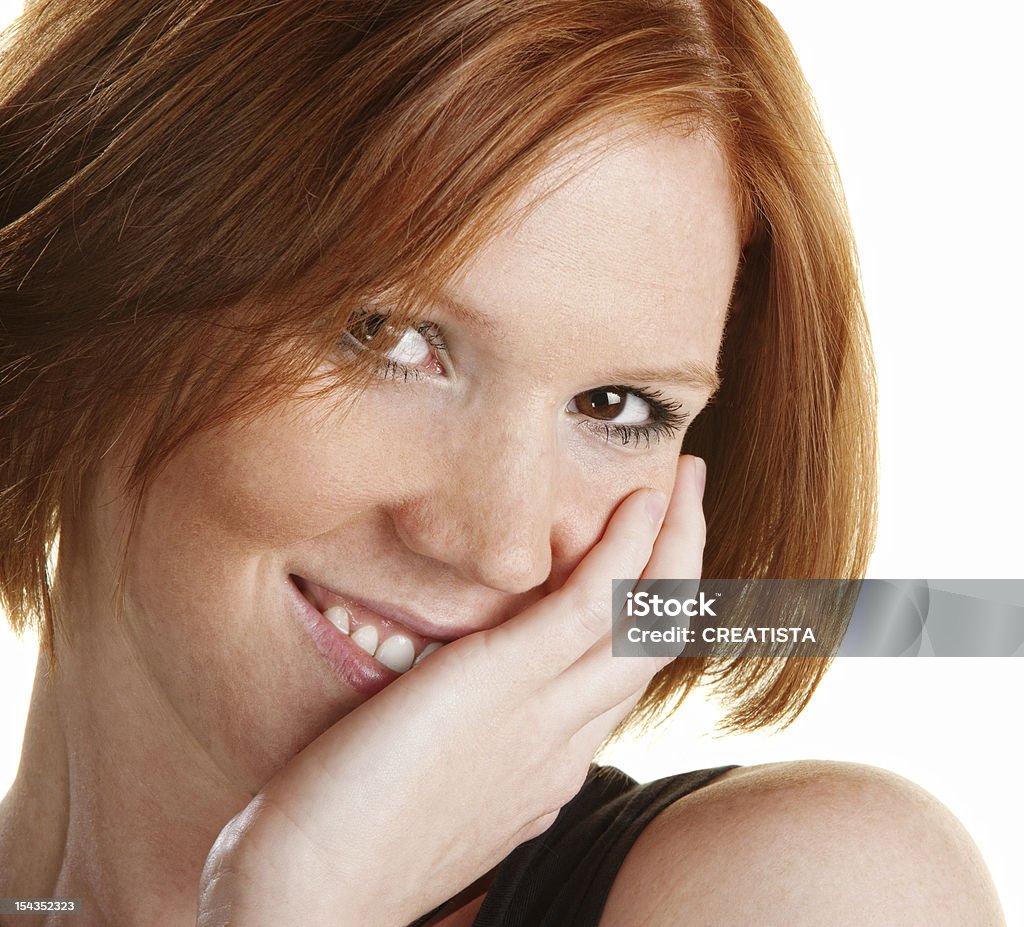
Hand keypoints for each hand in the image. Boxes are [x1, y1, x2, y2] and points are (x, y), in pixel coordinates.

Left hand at [196, 455, 706, 926]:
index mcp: (545, 771)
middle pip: (653, 642)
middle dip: (683, 563)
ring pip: (645, 620)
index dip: (647, 610)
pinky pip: (592, 608)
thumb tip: (471, 720)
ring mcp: (542, 718)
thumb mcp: (426, 797)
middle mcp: (563, 747)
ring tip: (686, 477)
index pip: (619, 678)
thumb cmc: (341, 850)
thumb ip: (468, 755)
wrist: (306, 903)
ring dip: (675, 539)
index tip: (649, 557)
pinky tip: (638, 502)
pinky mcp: (502, 685)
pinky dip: (626, 552)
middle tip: (689, 496)